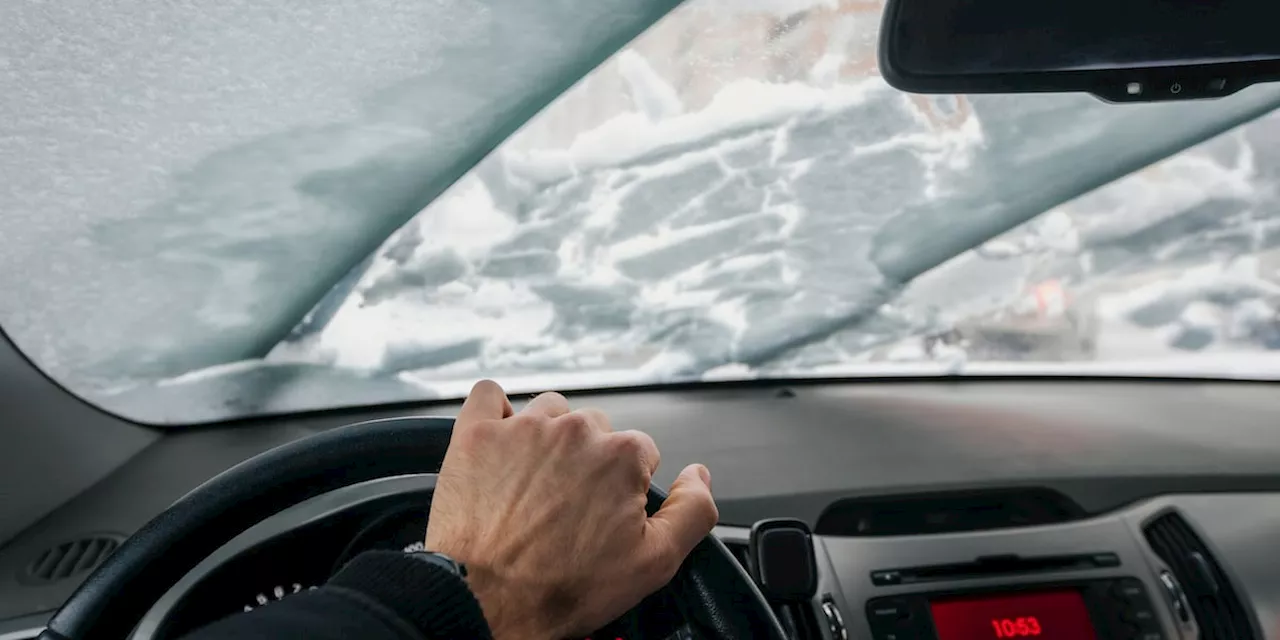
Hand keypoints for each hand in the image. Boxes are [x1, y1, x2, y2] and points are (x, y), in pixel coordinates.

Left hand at [425, 380, 717, 639]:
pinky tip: (499, 441)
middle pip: (596, 429)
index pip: (640, 452)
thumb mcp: (654, 564)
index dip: (626, 487)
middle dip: (589, 461)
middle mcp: (575, 431)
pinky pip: (488, 395)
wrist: (485, 603)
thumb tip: (699, 476)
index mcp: (622, 455)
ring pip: (549, 411)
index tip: (606, 514)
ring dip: (548, 437)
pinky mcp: (476, 434)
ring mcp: (521, 428)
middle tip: (570, 507)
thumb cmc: (562, 587)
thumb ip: (693, 511)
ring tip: (535, 483)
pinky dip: (496, 412)